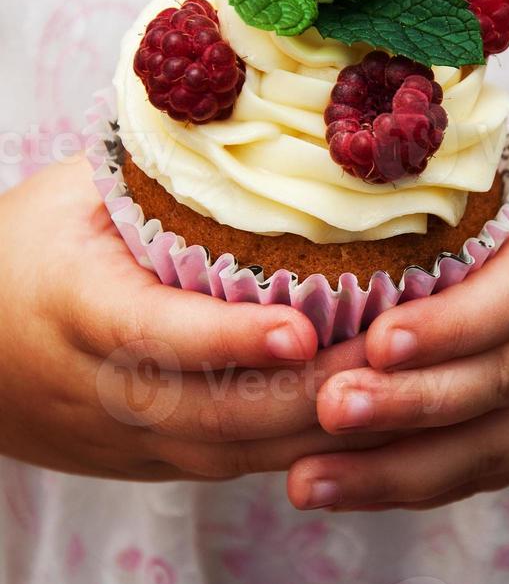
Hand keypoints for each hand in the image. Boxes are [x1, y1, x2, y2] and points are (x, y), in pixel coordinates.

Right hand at [0, 158, 394, 479]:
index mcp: (73, 304)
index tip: (301, 329)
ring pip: (232, 453)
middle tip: (393, 362)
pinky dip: (296, 448)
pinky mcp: (147, 459)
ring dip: (317, 433)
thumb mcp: (76, 193)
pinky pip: (231, 465)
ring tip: (397, 392)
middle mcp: (98, 386)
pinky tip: (357, 422)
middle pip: (212, 413)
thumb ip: (156, 170)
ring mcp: (123, 436)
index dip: (228, 340)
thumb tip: (253, 118)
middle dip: (308, 396)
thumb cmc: (26, 249)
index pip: (154, 333)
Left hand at [286, 147, 508, 510]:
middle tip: (325, 408)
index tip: (380, 338)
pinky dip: (418, 484)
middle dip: (411, 405)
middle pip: (502, 382)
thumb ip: (473, 179)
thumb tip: (353, 166)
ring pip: (493, 445)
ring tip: (308, 480)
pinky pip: (492, 465)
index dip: (454, 325)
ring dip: (398, 469)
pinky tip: (349, 488)